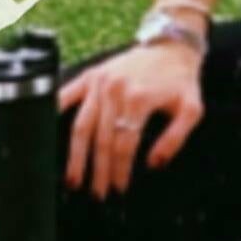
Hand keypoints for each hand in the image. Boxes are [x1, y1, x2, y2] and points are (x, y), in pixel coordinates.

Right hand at [58, 43, 204, 201]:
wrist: (171, 47)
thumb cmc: (181, 81)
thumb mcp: (192, 109)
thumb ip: (176, 138)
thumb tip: (154, 163)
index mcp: (139, 99)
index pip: (124, 144)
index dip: (120, 170)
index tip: (119, 188)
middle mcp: (115, 90)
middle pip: (102, 140)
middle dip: (98, 171)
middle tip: (98, 193)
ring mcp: (99, 82)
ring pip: (81, 126)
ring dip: (76, 155)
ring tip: (73, 179)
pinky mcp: (90, 75)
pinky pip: (66, 96)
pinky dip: (55, 113)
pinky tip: (49, 135)